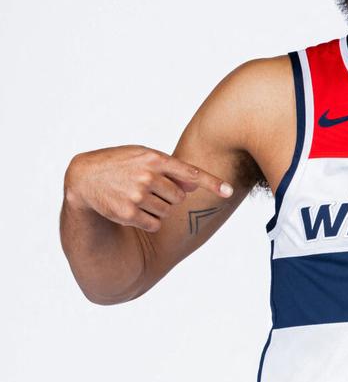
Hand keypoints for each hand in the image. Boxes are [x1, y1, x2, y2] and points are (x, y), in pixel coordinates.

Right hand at [64, 144, 232, 231]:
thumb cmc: (119, 164)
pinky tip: (133, 209)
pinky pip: (155, 224)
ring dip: (157, 208)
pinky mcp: (129, 214)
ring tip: (136, 196)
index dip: (212, 183)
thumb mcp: (142, 157)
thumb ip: (169, 169)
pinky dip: (148, 220)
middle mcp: (147, 176)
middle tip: (148, 188)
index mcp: (153, 158)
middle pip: (179, 197)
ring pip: (166, 211)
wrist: (84, 177)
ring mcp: (138, 195)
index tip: (228, 191)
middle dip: (168, 196)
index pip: (189, 172)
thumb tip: (195, 184)